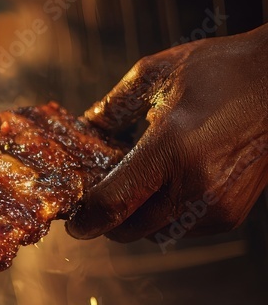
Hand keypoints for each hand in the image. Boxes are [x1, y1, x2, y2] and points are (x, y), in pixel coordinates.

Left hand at [66, 25, 267, 243]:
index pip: (113, 203)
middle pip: (129, 229)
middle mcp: (195, 184)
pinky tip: (166, 186)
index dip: (86, 219)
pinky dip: (164, 216)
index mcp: (172, 148)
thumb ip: (112, 107)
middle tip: (97, 200)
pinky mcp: (230, 215)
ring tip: (135, 185)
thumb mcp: (157, 74)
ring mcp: (216, 204)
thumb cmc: (223, 71)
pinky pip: (180, 230)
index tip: (74, 220)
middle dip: (106, 220)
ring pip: (153, 233)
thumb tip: (83, 130)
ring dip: (135, 218)